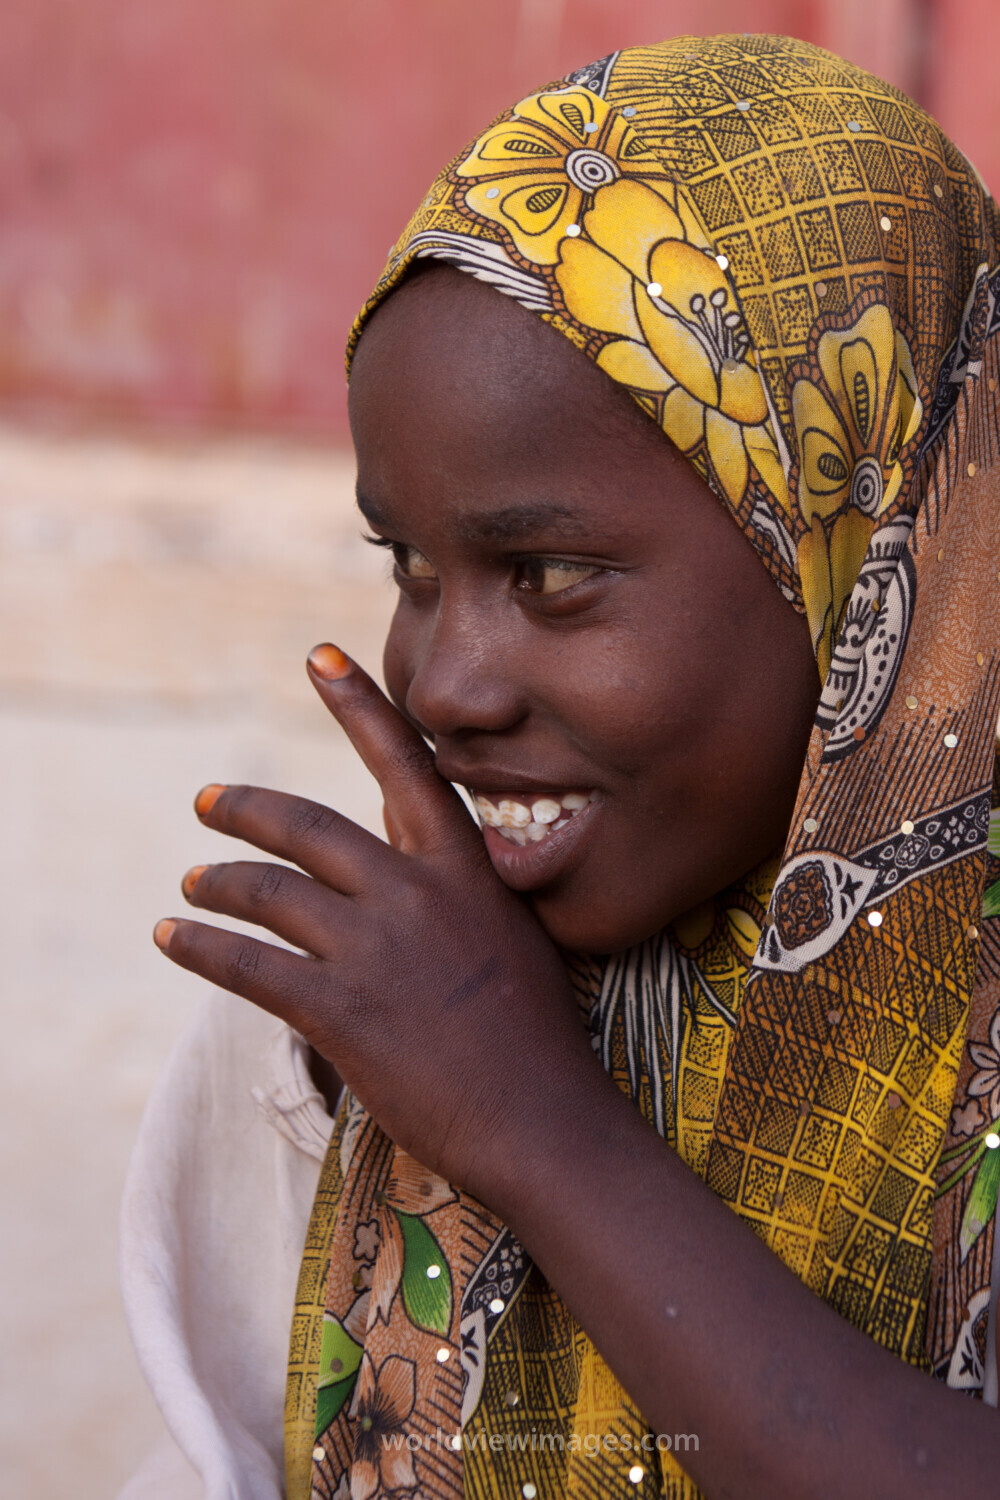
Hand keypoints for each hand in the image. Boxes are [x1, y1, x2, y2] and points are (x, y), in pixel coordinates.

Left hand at [153, 644, 601, 1198]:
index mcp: (463, 869)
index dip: (360, 705)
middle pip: (307, 827)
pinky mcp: (338, 1011)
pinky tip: (173, 937)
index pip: (406, 765)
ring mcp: (374, 951)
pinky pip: (245, 964)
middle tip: (207, 801)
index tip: (318, 656)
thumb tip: (398, 833)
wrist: (541, 1119)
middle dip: (246, 808)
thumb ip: (452, 879)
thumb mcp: (510, 932)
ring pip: (268, 892)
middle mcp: (414, 894)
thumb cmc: (535, 1035)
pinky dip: (199, 946)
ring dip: (217, 883)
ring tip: (191, 883)